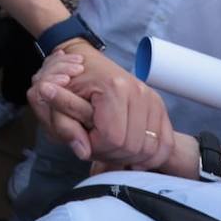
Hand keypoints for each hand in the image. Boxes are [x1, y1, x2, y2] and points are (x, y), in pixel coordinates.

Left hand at [27, 43, 173, 168]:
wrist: (86, 63)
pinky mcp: (159, 106)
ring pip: (150, 148)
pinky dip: (150, 156)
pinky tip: (133, 156)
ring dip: (130, 158)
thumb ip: (65, 127)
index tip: (85, 141)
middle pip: (133, 146)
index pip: (112, 138)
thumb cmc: (69, 83)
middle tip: (96, 146)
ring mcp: (152, 99)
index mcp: (113, 88)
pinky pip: (165, 143)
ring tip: (110, 148)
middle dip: (112, 155)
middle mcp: (138, 91)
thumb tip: (83, 152)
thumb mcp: (56, 102)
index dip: (96, 148)